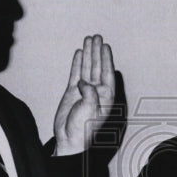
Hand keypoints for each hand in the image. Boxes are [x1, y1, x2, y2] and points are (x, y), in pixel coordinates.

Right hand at [53, 35, 114, 155]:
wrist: (69, 139)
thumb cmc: (83, 129)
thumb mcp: (90, 110)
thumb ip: (90, 93)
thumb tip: (83, 82)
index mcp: (106, 96)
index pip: (107, 73)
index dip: (106, 58)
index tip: (105, 46)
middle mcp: (97, 92)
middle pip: (98, 67)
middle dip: (97, 52)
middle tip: (97, 37)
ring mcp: (84, 91)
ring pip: (87, 68)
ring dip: (88, 54)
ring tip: (88, 40)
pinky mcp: (73, 93)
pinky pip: (76, 74)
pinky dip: (77, 64)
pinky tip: (79, 54)